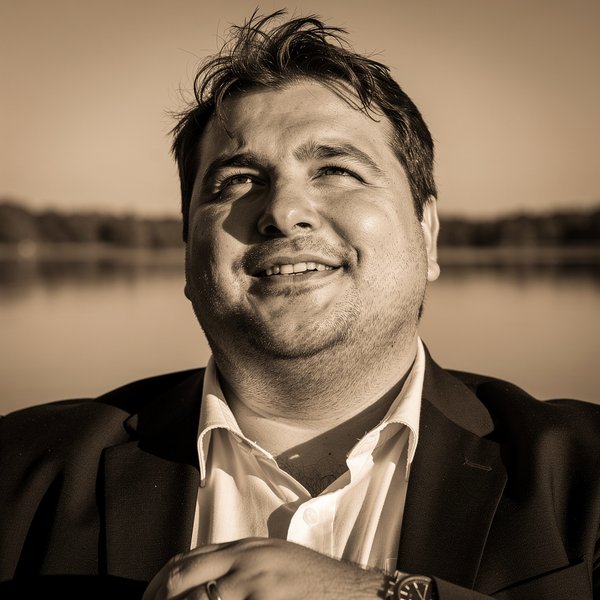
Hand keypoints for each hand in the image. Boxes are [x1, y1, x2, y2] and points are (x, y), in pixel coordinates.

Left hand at [142, 537, 384, 599]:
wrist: (346, 589)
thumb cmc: (308, 576)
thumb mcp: (269, 556)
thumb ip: (236, 562)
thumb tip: (200, 578)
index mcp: (243, 547)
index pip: (186, 559)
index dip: (160, 582)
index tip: (148, 599)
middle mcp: (243, 559)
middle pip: (184, 576)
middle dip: (161, 598)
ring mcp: (253, 583)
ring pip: (200, 598)